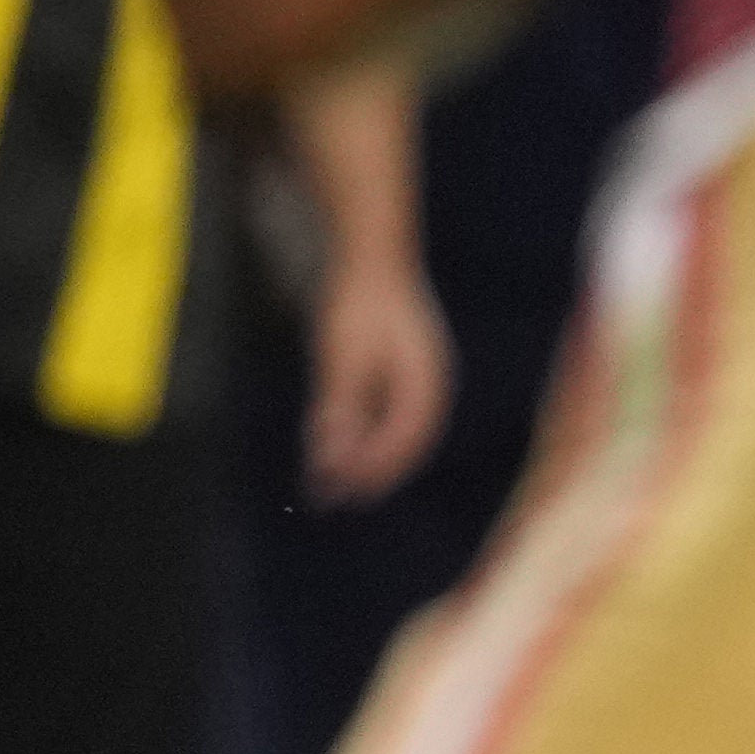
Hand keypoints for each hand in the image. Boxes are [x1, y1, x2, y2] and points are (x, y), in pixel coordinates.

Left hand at [304, 252, 454, 503]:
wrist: (371, 255)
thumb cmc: (358, 303)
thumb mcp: (342, 357)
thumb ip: (339, 406)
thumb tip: (331, 454)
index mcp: (424, 384)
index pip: (403, 441)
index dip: (372, 470)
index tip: (342, 492)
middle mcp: (428, 385)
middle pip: (401, 442)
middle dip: (367, 472)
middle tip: (330, 498)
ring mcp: (416, 376)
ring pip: (391, 429)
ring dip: (361, 454)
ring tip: (326, 478)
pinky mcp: (399, 368)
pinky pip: (382, 411)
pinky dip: (359, 431)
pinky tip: (332, 441)